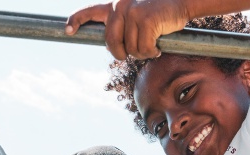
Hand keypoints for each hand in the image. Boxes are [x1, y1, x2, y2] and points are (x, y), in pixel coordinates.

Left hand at [66, 0, 189, 59]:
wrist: (181, 1)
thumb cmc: (160, 12)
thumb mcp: (137, 14)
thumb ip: (123, 25)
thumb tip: (115, 48)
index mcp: (115, 5)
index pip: (89, 11)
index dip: (76, 21)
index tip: (68, 30)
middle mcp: (120, 6)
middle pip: (111, 43)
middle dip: (121, 54)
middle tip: (133, 54)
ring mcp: (132, 13)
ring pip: (130, 49)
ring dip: (142, 53)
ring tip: (152, 45)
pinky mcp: (146, 20)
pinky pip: (144, 48)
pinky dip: (152, 52)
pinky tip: (159, 45)